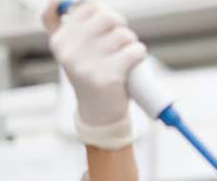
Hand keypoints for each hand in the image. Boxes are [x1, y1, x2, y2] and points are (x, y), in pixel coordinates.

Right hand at [42, 0, 145, 124]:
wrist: (98, 113)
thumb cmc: (90, 75)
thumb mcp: (71, 50)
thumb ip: (60, 24)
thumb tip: (57, 1)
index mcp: (59, 41)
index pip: (88, 7)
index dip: (105, 14)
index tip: (107, 28)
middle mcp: (69, 52)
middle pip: (108, 17)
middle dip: (121, 26)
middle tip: (122, 40)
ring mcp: (87, 65)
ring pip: (124, 35)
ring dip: (131, 43)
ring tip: (126, 55)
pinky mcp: (108, 77)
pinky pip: (135, 51)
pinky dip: (140, 54)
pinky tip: (134, 63)